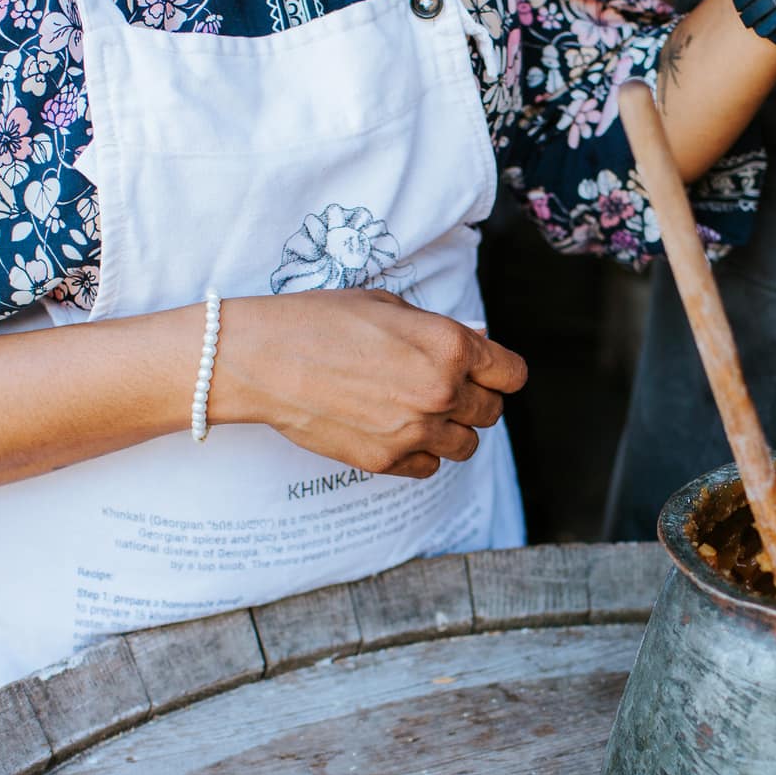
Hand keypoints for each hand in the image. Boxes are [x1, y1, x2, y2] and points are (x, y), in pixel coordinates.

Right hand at [215, 289, 527, 478]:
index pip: (512, 374)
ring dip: (451, 431)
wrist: (263, 358)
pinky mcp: (386, 460)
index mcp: (450, 346)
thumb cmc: (321, 320)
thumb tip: (480, 342)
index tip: (487, 373)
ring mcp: (414, 431)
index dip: (500, 372)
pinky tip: (397, 431)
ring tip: (419, 411)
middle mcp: (441, 392)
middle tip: (445, 390)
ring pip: (465, 446)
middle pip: (492, 412)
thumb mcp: (389, 307)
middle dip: (475, 400)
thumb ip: (442, 331)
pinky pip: (428, 467)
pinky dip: (420, 454)